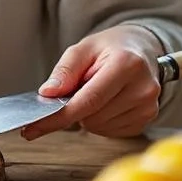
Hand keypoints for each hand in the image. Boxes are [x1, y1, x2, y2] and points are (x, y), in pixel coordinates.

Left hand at [21, 24, 163, 139]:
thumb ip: (64, 71)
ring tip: (97, 91)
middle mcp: (143, 88)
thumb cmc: (110, 48)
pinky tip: (107, 102)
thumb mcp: (83, 48)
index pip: (88, 100)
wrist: (140, 49)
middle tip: (80, 87)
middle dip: (76, 108)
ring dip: (89, 115)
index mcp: (126, 65)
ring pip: (99, 128)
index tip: (33, 128)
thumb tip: (48, 94)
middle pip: (92, 117)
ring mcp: (148, 107)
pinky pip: (111, 132)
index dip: (58, 116)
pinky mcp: (148, 119)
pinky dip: (101, 120)